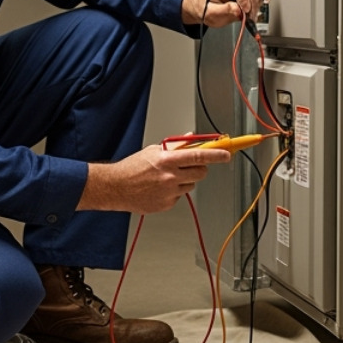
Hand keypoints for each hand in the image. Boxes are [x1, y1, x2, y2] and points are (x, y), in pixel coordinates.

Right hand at [78, 144, 231, 213]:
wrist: (115, 187)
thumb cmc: (132, 167)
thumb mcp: (154, 151)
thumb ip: (175, 147)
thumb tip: (191, 138)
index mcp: (168, 159)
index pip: (199, 155)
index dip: (216, 154)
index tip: (227, 154)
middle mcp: (171, 176)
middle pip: (201, 173)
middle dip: (200, 169)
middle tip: (191, 166)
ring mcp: (169, 192)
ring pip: (191, 185)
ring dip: (185, 180)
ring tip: (167, 178)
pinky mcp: (166, 204)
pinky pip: (179, 196)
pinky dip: (174, 192)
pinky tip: (159, 188)